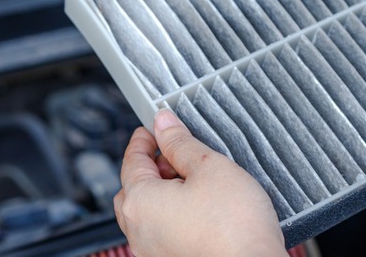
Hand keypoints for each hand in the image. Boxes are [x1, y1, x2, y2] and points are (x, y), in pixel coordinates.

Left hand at [114, 109, 286, 256]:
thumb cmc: (234, 226)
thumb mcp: (209, 167)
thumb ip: (181, 142)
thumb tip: (163, 123)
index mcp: (140, 202)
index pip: (131, 160)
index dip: (144, 139)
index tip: (154, 128)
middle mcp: (139, 231)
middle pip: (133, 188)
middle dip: (151, 167)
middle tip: (176, 154)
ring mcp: (153, 252)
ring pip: (147, 213)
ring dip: (162, 193)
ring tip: (193, 183)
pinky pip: (161, 233)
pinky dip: (171, 216)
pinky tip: (199, 210)